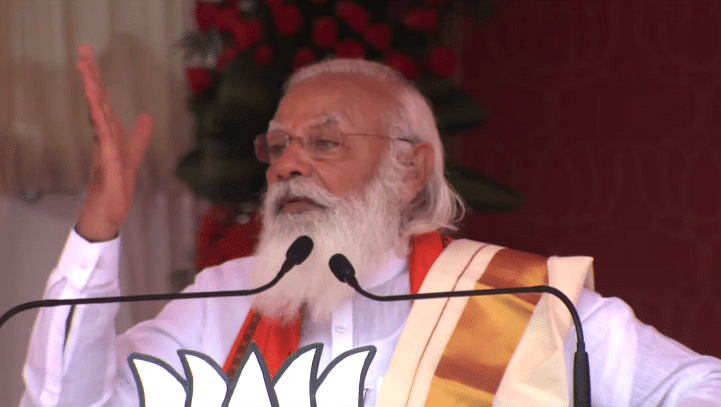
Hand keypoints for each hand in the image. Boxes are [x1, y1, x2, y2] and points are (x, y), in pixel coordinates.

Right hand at [75, 45, 153, 241]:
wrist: (110, 214)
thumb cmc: (116, 188)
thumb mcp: (133, 156)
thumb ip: (139, 136)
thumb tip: (145, 116)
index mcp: (110, 134)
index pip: (103, 102)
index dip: (97, 79)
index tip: (89, 57)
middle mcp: (105, 139)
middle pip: (98, 103)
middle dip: (92, 77)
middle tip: (83, 52)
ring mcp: (105, 150)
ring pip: (99, 116)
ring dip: (94, 94)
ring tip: (86, 72)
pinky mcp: (108, 164)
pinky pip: (105, 140)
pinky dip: (101, 123)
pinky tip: (97, 108)